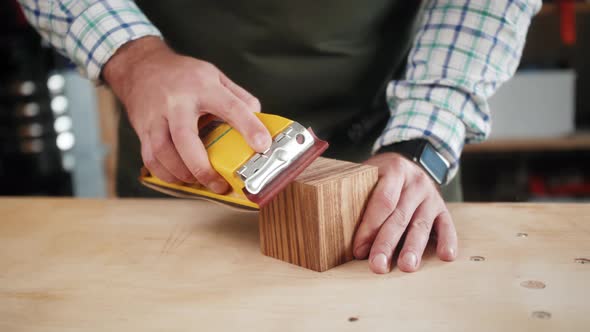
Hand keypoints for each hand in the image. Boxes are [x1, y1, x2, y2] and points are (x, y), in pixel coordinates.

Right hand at [103, 37, 270, 192]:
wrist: (140, 65)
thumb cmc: (183, 74)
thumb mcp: (215, 76)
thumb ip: (239, 97)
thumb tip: (260, 123)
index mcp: (202, 86)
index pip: (230, 106)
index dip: (249, 127)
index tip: (262, 145)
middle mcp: (177, 101)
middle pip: (184, 137)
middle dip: (202, 166)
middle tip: (220, 184)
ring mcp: (156, 116)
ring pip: (162, 151)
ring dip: (182, 173)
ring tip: (199, 182)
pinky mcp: (142, 129)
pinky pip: (150, 158)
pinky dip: (165, 174)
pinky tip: (180, 178)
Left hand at [352, 152, 457, 272]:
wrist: (410, 162)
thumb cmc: (380, 175)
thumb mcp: (369, 172)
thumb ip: (355, 191)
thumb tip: (332, 221)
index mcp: (395, 170)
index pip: (382, 201)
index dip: (370, 227)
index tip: (358, 249)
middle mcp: (416, 183)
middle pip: (400, 216)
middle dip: (387, 243)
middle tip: (378, 264)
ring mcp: (431, 196)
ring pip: (421, 224)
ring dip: (413, 247)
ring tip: (406, 266)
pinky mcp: (442, 209)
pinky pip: (447, 226)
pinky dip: (447, 241)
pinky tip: (445, 256)